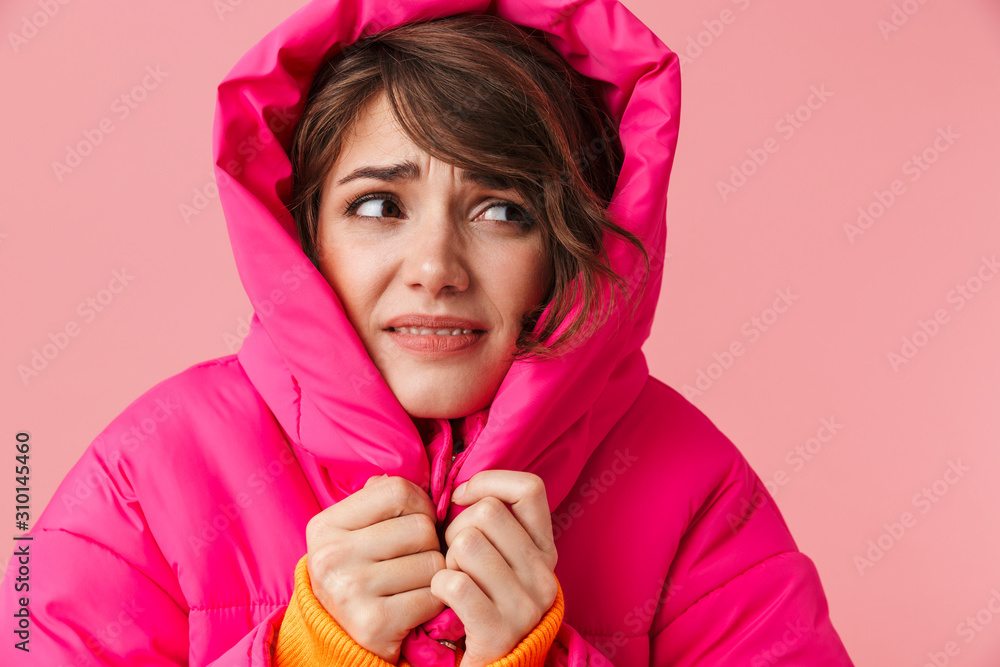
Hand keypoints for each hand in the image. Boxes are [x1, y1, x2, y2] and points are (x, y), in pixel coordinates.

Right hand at [305, 474, 446, 662]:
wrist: (339, 638)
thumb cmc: (355, 574)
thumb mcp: (350, 533)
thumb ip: (377, 500)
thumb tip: (416, 479)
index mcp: (325, 526)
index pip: (397, 490)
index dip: (421, 503)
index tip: (419, 520)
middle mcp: (332, 556)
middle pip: (421, 527)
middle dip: (430, 542)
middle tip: (417, 558)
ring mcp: (351, 591)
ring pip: (432, 562)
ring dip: (435, 573)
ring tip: (415, 581)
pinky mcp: (374, 623)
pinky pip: (433, 596)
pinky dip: (435, 600)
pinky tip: (417, 603)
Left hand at [431, 471, 558, 666]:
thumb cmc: (479, 600)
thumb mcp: (496, 558)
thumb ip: (484, 520)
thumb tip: (452, 484)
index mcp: (544, 549)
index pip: (529, 488)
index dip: (489, 482)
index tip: (463, 499)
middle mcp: (544, 574)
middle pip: (486, 513)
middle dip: (456, 529)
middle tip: (455, 558)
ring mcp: (526, 605)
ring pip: (467, 543)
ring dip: (447, 560)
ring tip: (452, 579)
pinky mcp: (499, 632)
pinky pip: (455, 583)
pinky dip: (439, 586)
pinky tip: (444, 598)